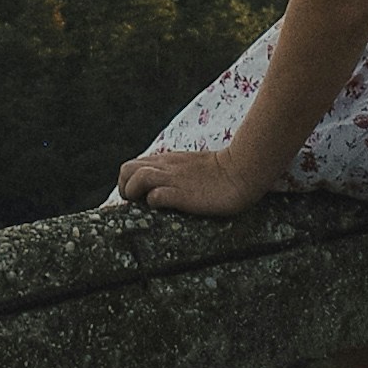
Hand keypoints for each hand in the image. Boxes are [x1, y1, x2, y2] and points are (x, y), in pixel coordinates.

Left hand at [115, 139, 272, 214]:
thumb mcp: (190, 165)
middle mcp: (166, 168)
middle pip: (126, 169)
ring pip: (137, 178)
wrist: (242, 170)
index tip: (136, 197)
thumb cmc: (220, 171)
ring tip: (145, 204)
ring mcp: (174, 180)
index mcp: (166, 161)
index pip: (132, 166)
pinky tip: (163, 206)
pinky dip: (153, 201)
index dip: (128, 182)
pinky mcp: (183, 194)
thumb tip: (161, 186)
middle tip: (136, 202)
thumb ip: (174, 170)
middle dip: (125, 187)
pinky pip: (156, 196)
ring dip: (134, 193)